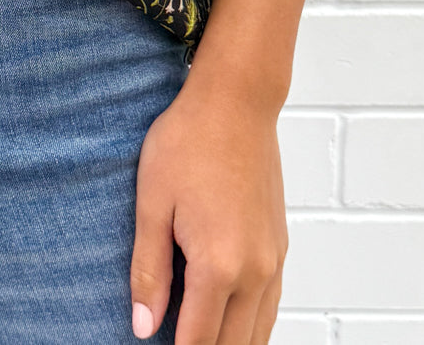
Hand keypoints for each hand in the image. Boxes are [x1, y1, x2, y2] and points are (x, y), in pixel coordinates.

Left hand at [130, 73, 287, 342]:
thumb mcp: (152, 203)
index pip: (197, 342)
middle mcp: (254, 272)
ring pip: (257, 334)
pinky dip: (250, 326)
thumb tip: (143, 327)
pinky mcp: (280, 248)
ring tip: (196, 335)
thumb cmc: (188, 142)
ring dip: (229, 343)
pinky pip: (269, 307)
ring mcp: (273, 261)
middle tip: (171, 341)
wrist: (236, 102)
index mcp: (218, 264)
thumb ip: (148, 270)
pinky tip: (227, 323)